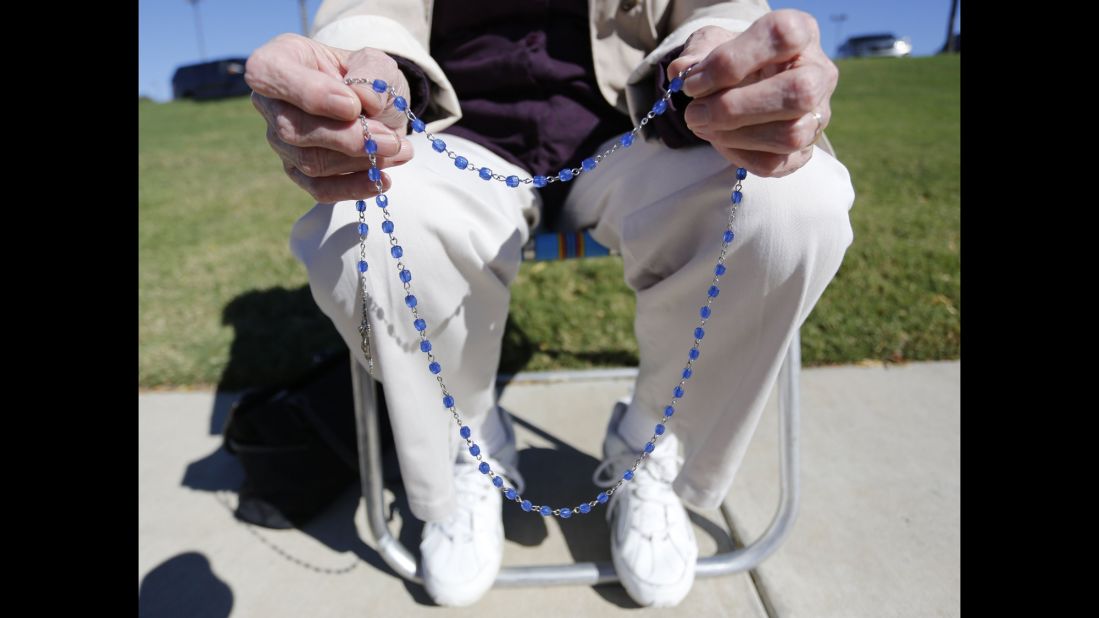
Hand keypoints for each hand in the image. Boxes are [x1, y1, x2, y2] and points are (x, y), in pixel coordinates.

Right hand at [245, 33, 414, 201]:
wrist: (378, 108)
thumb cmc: (367, 78)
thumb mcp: (376, 64)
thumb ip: (371, 74)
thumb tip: (363, 101)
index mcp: (279, 61)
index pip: (267, 74)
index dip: (309, 93)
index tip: (353, 106)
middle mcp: (271, 103)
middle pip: (293, 128)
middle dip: (348, 138)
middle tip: (390, 139)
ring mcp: (281, 141)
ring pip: (310, 161)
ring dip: (359, 160)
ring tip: (397, 149)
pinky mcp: (298, 172)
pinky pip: (319, 188)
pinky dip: (353, 187)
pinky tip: (381, 180)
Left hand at [667, 11, 837, 176]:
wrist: (742, 84)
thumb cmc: (731, 58)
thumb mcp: (711, 44)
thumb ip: (697, 54)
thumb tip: (682, 71)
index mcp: (800, 32)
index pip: (781, 38)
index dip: (732, 61)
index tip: (693, 83)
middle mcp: (819, 73)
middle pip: (797, 93)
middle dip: (735, 108)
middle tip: (695, 113)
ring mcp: (817, 115)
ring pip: (790, 135)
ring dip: (734, 136)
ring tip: (701, 125)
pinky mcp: (804, 150)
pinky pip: (775, 163)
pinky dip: (738, 155)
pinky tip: (719, 140)